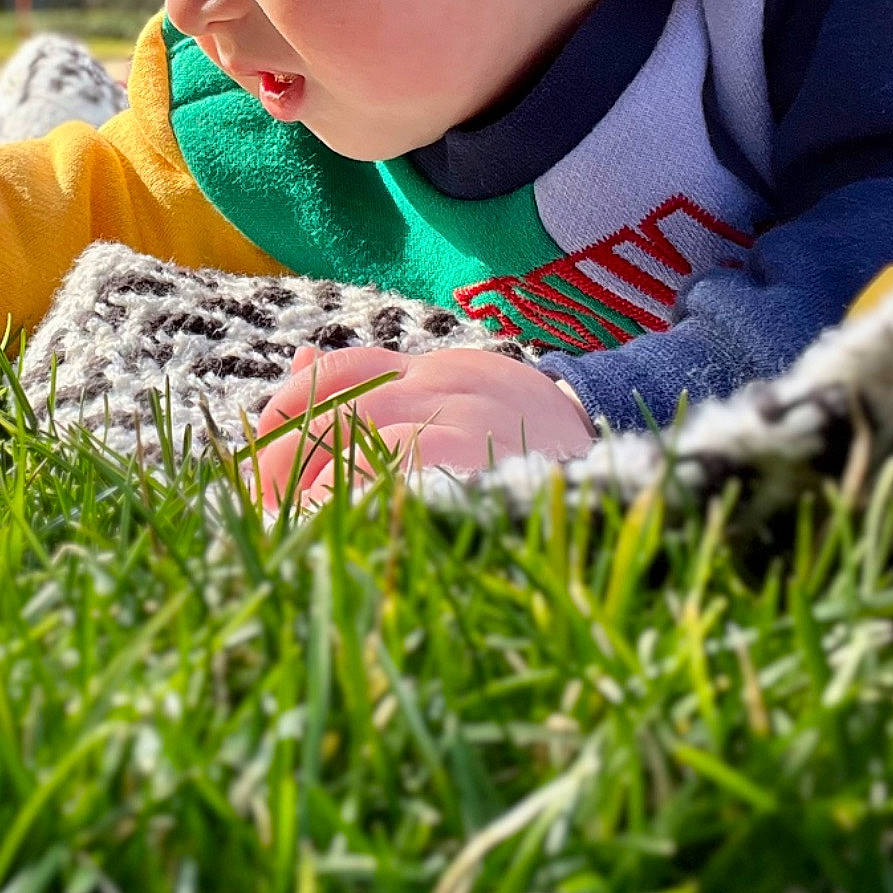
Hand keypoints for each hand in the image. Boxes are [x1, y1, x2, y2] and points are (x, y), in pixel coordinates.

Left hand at [252, 344, 594, 507]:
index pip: (343, 369)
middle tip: (254, 506)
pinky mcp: (474, 463)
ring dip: (308, 486)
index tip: (259, 452)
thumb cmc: (532, 453)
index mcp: (443, 370)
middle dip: (282, 457)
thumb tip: (299, 358)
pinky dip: (350, 501)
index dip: (289, 406)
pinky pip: (390, 474)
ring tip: (287, 529)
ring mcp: (466, 420)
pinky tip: (335, 534)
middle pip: (337, 406)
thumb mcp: (460, 405)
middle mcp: (452, 383)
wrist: (638, 473)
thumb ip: (382, 385)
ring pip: (355, 436)